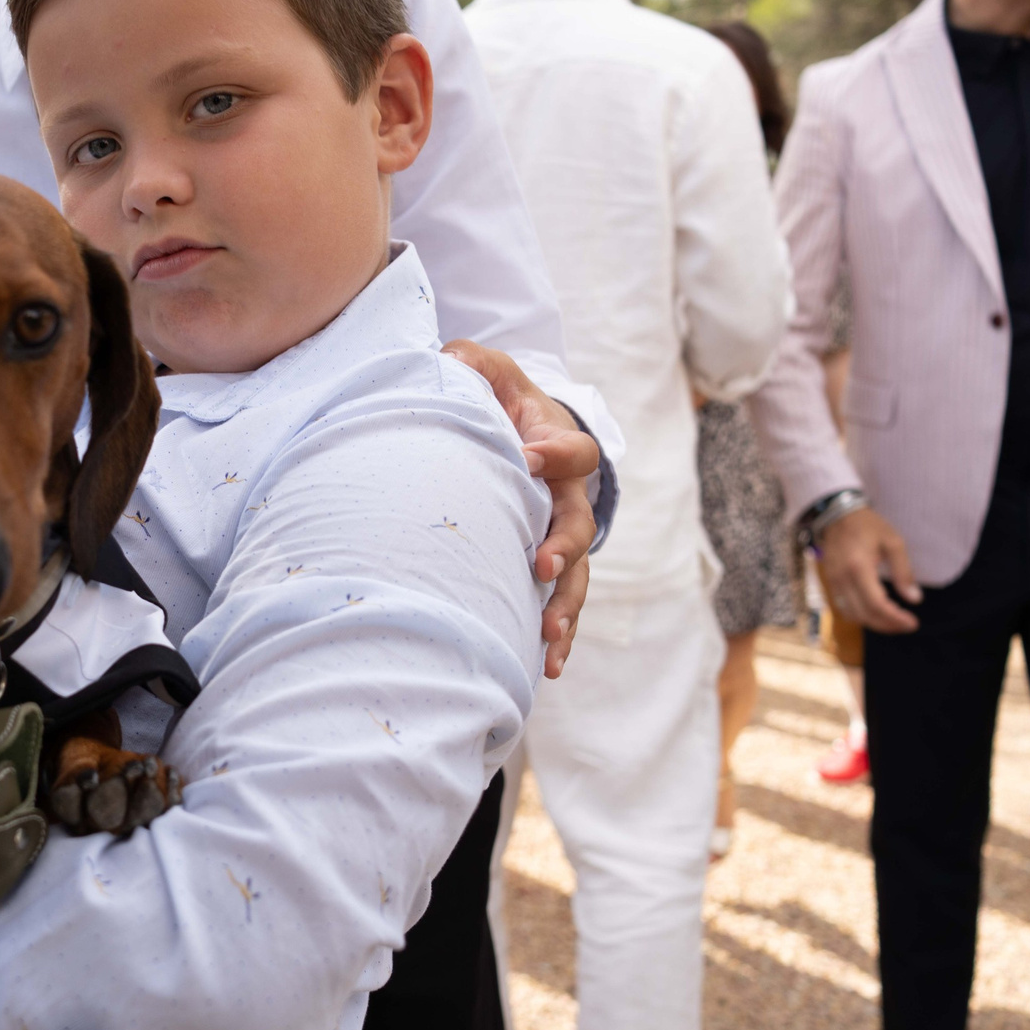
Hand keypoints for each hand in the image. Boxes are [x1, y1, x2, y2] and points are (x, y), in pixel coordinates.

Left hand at [442, 340, 599, 677]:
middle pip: (580, 523)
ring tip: (548, 634)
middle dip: (564, 544)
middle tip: (542, 562)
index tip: (524, 457)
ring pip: (576, 575)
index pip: (572, 451)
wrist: (521, 436)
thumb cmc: (500, 403)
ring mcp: (562, 536)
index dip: (554, 453)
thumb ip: (472, 363)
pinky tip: (545, 666)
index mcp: (560, 445)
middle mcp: (568, 497)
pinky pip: (560, 603)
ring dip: (564, 604)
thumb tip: (449, 362)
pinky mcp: (549, 568)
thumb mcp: (488, 371)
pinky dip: (558, 635)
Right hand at [816, 506, 920, 634]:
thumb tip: (914, 599)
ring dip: (874, 623)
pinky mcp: (830, 583)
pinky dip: (861, 616)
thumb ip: (904, 572)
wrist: (837, 515)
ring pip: (853, 616)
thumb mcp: (893, 543)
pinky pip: (844, 608)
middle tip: (907, 625)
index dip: (895, 619)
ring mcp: (833, 583)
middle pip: (864, 615)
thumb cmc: (868, 526)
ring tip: (894, 621)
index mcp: (859, 568)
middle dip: (888, 625)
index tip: (913, 623)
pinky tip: (875, 613)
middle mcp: (842, 579)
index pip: (876, 604)